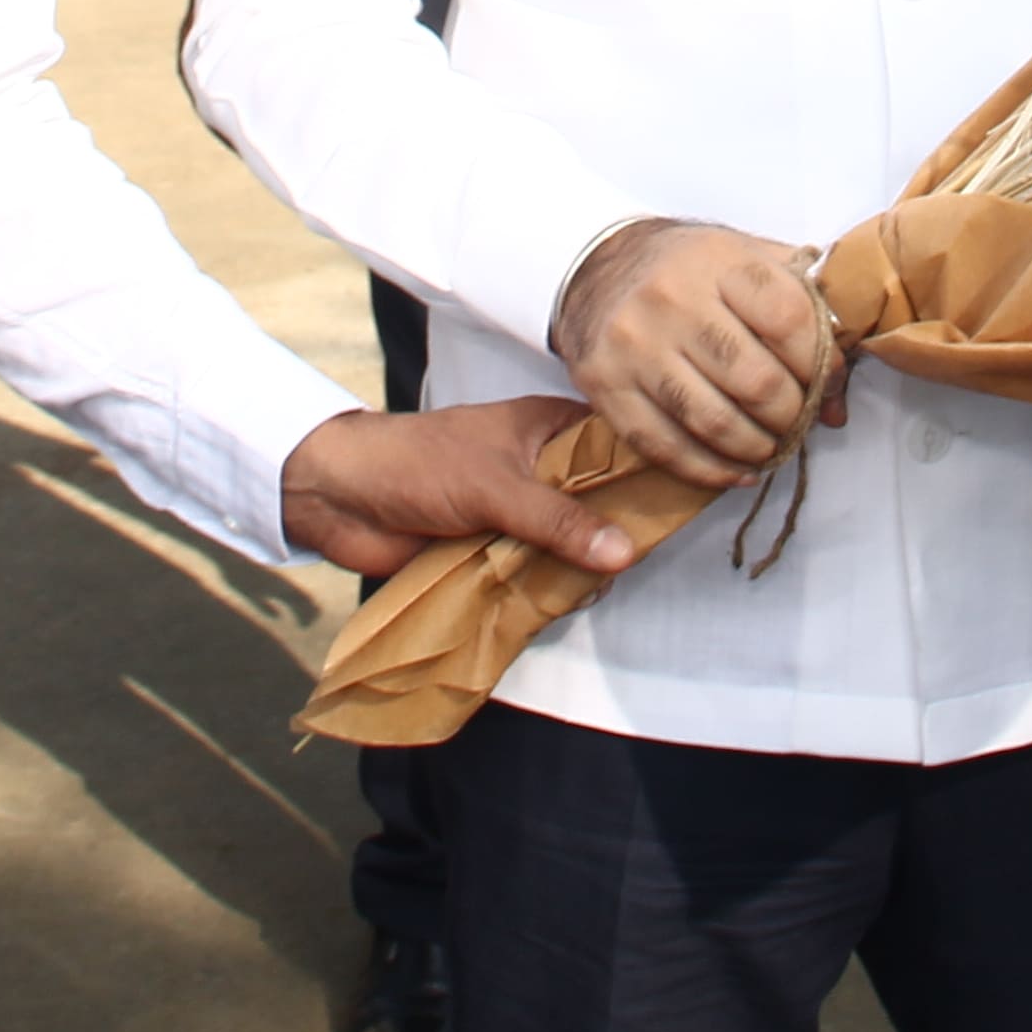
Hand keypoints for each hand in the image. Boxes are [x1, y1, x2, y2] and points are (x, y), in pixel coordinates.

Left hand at [280, 395, 638, 579]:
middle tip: (646, 555)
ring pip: (570, 542)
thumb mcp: (497, 486)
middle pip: (598, 501)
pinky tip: (569, 603)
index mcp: (546, 428)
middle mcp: (539, 467)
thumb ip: (558, 520)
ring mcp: (518, 511)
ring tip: (603, 584)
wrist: (341, 499)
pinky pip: (538, 572)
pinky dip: (549, 588)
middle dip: (617, 529)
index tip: (690, 497)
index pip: (614, 444)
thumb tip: (623, 552)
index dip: (649, 468)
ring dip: (581, 565)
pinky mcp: (496, 550)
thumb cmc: (417, 465)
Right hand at [551, 220, 839, 489]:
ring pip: (714, 422)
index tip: (823, 382)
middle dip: (790, 414)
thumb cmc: (689, 270)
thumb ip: (805, 311)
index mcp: (718, 261)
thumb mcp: (747, 259)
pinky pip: (667, 447)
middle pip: (757, 381)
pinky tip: (735, 470)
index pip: (790, 320)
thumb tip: (838, 398)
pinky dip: (711, 470)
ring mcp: (635, 346)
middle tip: (795, 420)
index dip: (821, 364)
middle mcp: (672, 300)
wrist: (596, 268)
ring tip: (768, 446)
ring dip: (756, 447)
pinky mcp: (606, 388)